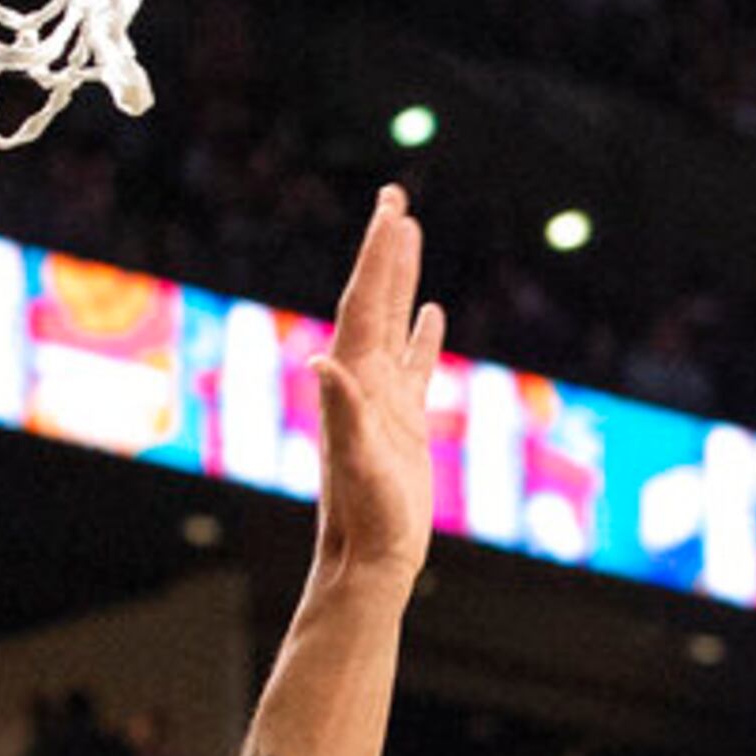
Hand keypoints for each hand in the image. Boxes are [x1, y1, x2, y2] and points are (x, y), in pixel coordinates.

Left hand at [312, 186, 445, 588]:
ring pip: (394, 322)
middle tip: (393, 195)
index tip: (391, 208)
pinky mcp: (402, 422)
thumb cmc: (366, 518)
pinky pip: (415, 364)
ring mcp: (383, 398)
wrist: (369, 559)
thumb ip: (344, 412)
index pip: (367, 301)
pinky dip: (423, 334)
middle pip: (376, 298)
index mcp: (353, 378)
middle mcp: (362, 379)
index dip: (378, 254)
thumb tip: (323, 363)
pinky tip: (432, 313)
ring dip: (402, 277)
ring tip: (409, 233)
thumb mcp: (358, 463)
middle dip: (385, 248)